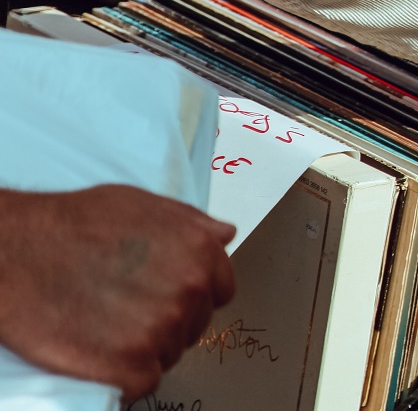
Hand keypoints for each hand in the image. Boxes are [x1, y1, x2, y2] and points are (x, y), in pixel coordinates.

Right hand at [0, 185, 235, 399]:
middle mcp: (189, 291)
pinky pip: (143, 382)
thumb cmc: (72, 224)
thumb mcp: (141, 205)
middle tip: (124, 312)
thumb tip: (225, 235)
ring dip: (144, 349)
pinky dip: (124, 377)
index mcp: (200, 252)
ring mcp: (161, 330)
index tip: (164, 297)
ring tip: (106, 329)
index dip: (192, 297)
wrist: (15, 253)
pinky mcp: (129, 365)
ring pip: (169, 354)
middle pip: (193, 326)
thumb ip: (191, 224)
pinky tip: (101, 356)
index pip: (220, 292)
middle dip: (166, 322)